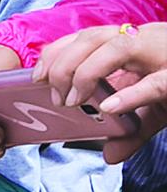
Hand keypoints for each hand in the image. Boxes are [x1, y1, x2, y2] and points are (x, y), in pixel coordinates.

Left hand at [35, 23, 166, 161]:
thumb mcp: (155, 111)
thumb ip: (131, 132)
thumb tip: (109, 155)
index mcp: (134, 44)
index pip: (86, 36)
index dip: (58, 51)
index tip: (36, 75)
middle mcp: (146, 40)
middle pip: (94, 36)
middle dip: (65, 62)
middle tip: (53, 96)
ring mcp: (164, 53)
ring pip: (119, 47)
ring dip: (88, 72)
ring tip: (72, 100)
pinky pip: (155, 81)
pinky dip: (130, 94)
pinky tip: (109, 108)